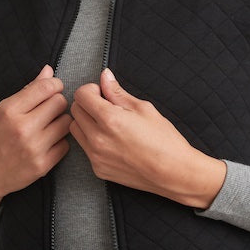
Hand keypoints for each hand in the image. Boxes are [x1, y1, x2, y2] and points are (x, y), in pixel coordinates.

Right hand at [0, 65, 71, 210]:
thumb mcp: (3, 110)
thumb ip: (28, 90)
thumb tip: (49, 70)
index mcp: (10, 110)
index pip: (46, 87)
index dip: (54, 85)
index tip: (52, 89)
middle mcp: (23, 128)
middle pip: (60, 102)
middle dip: (57, 103)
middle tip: (49, 110)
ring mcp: (34, 148)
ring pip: (67, 123)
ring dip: (60, 122)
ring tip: (48, 126)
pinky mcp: (43, 165)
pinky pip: (66, 144)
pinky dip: (59, 142)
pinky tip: (48, 142)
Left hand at [70, 69, 226, 208]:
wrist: (174, 173)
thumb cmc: (164, 140)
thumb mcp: (144, 109)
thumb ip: (118, 92)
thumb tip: (105, 77)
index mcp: (109, 119)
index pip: (81, 95)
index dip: (92, 90)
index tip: (102, 93)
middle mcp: (98, 138)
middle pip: (75, 111)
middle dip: (87, 104)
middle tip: (106, 107)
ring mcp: (96, 156)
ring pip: (76, 130)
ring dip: (86, 122)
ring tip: (108, 124)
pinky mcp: (98, 169)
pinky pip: (85, 149)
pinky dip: (93, 141)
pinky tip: (113, 142)